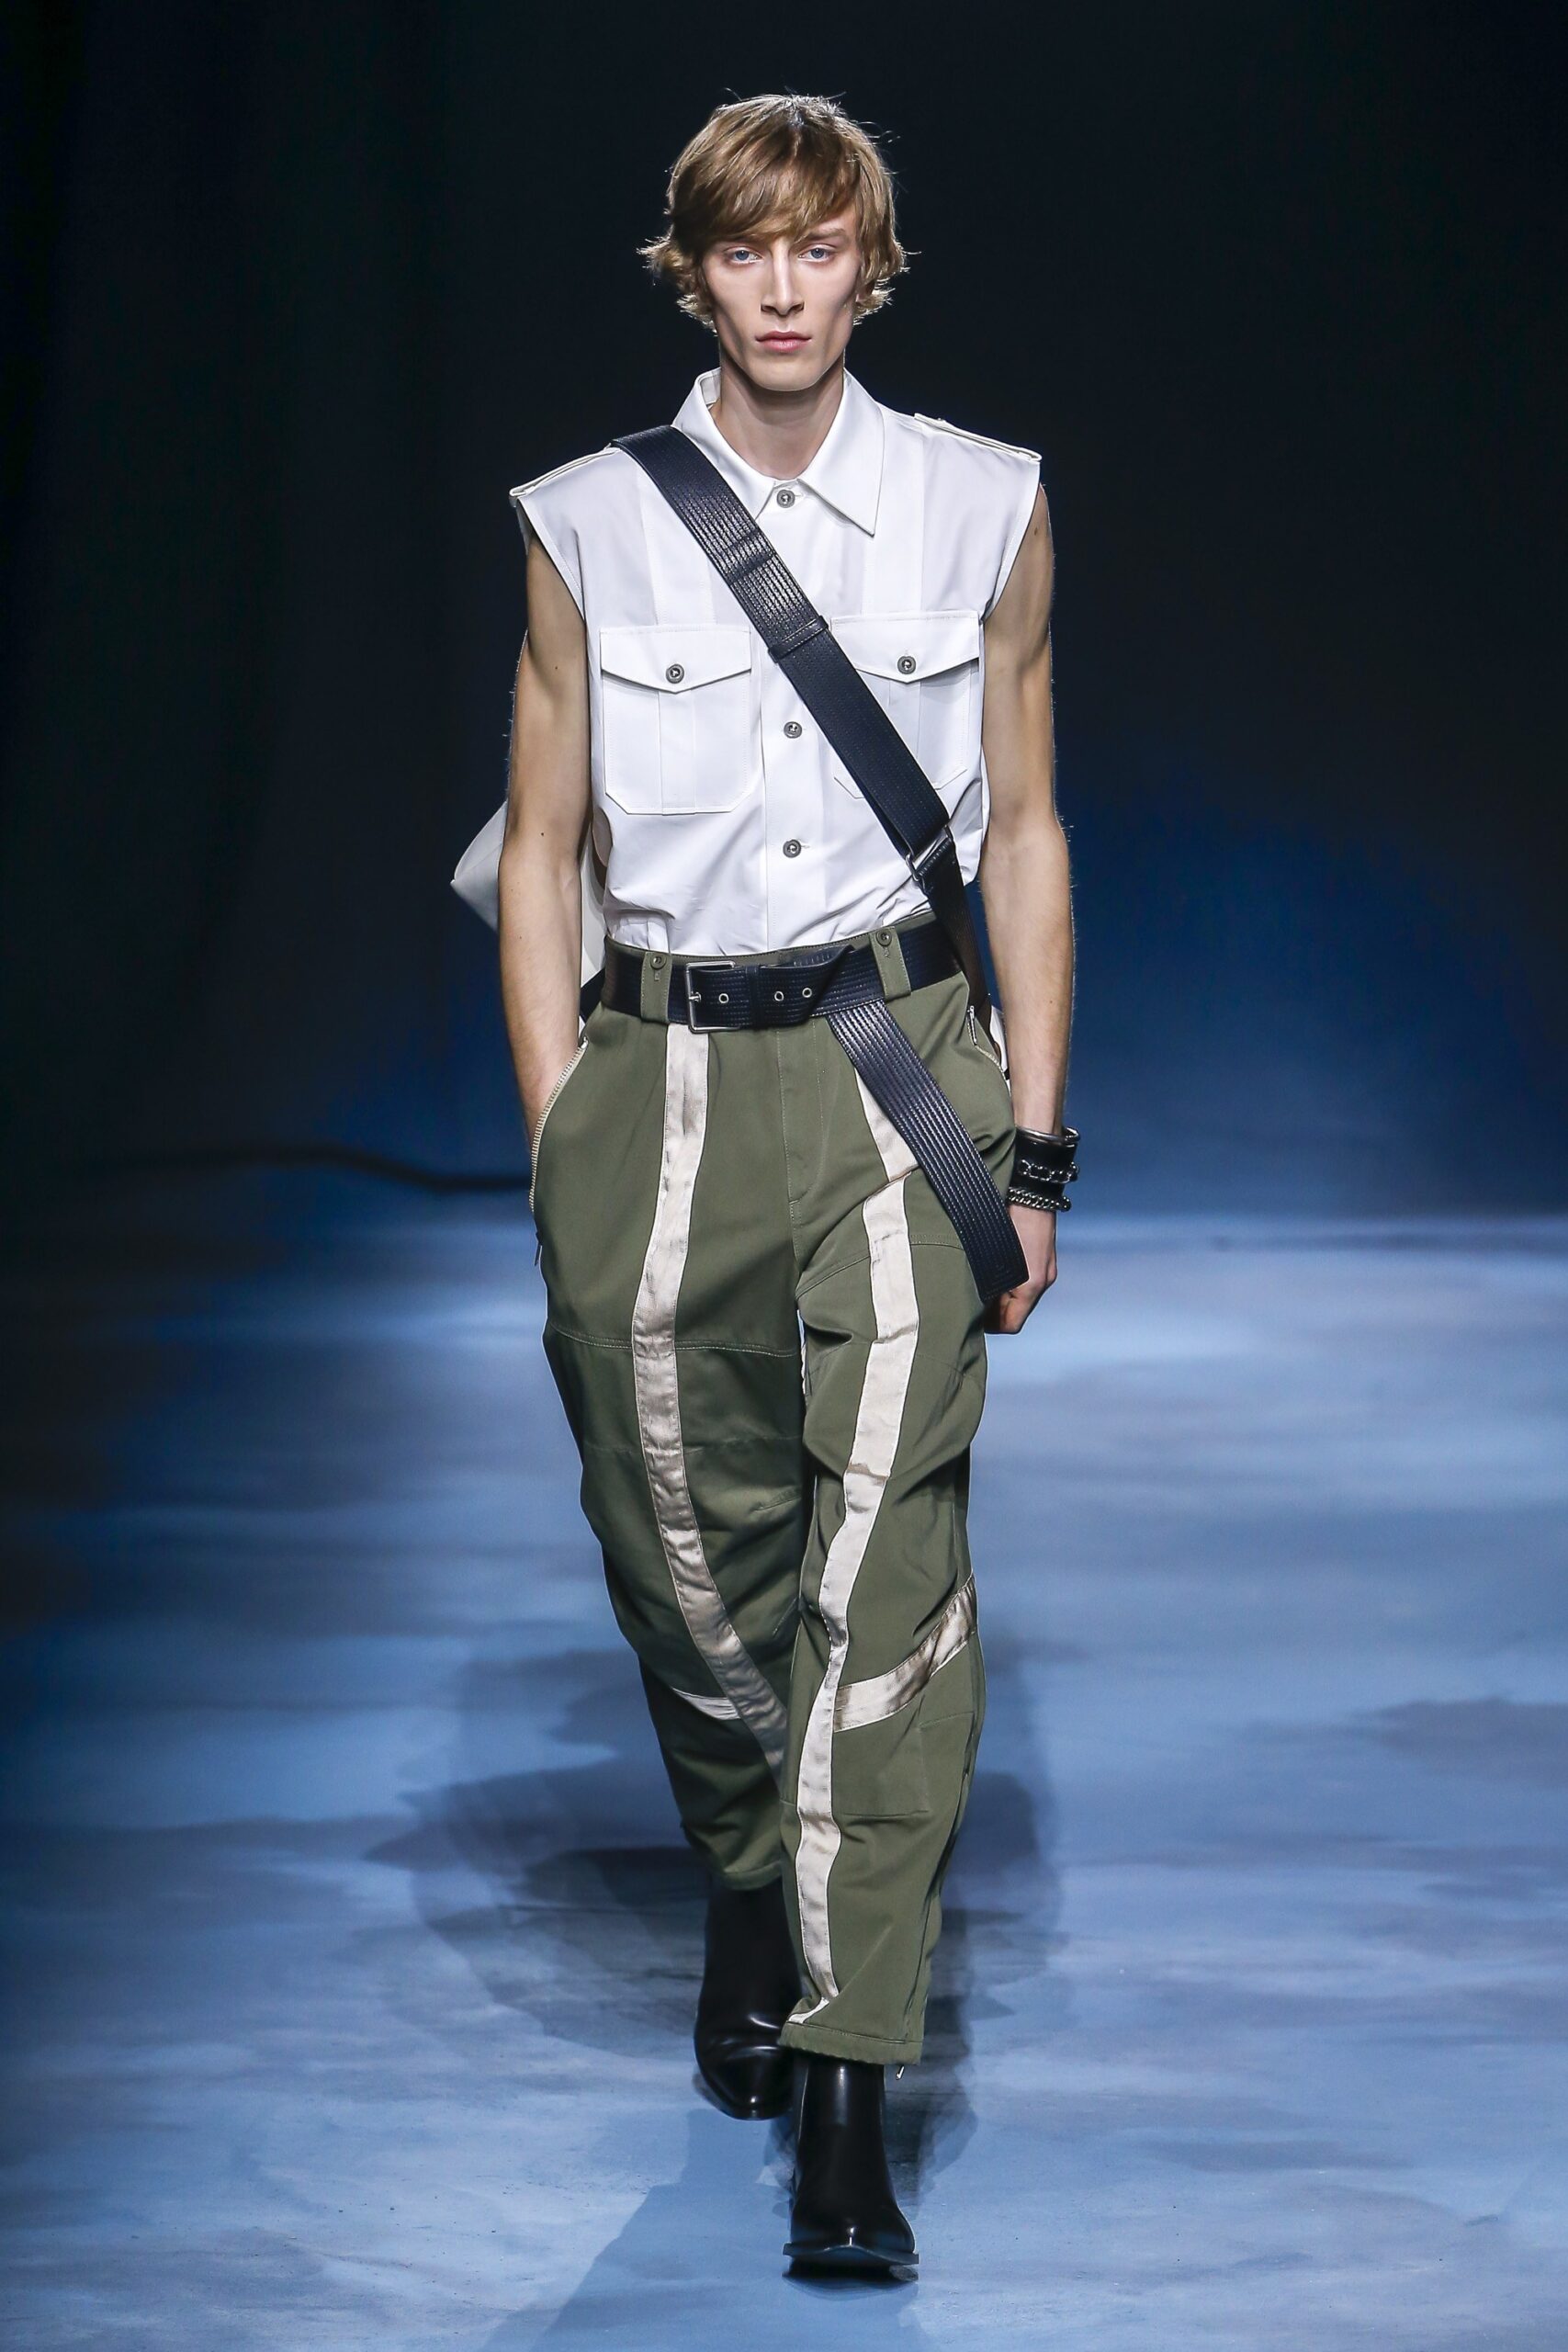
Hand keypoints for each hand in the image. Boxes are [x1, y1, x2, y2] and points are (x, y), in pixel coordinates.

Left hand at [983, 1204, 1057, 1334]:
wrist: (1030, 1192)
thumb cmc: (1008, 1219)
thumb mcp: (992, 1256)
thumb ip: (988, 1284)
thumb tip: (977, 1303)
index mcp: (1032, 1285)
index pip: (1011, 1324)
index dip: (991, 1326)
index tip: (973, 1319)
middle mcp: (1042, 1281)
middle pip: (1016, 1312)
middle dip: (994, 1311)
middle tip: (972, 1301)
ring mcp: (1045, 1270)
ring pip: (1020, 1297)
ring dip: (1001, 1296)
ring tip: (980, 1283)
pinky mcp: (1044, 1259)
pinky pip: (1025, 1281)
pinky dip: (1010, 1282)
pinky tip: (994, 1270)